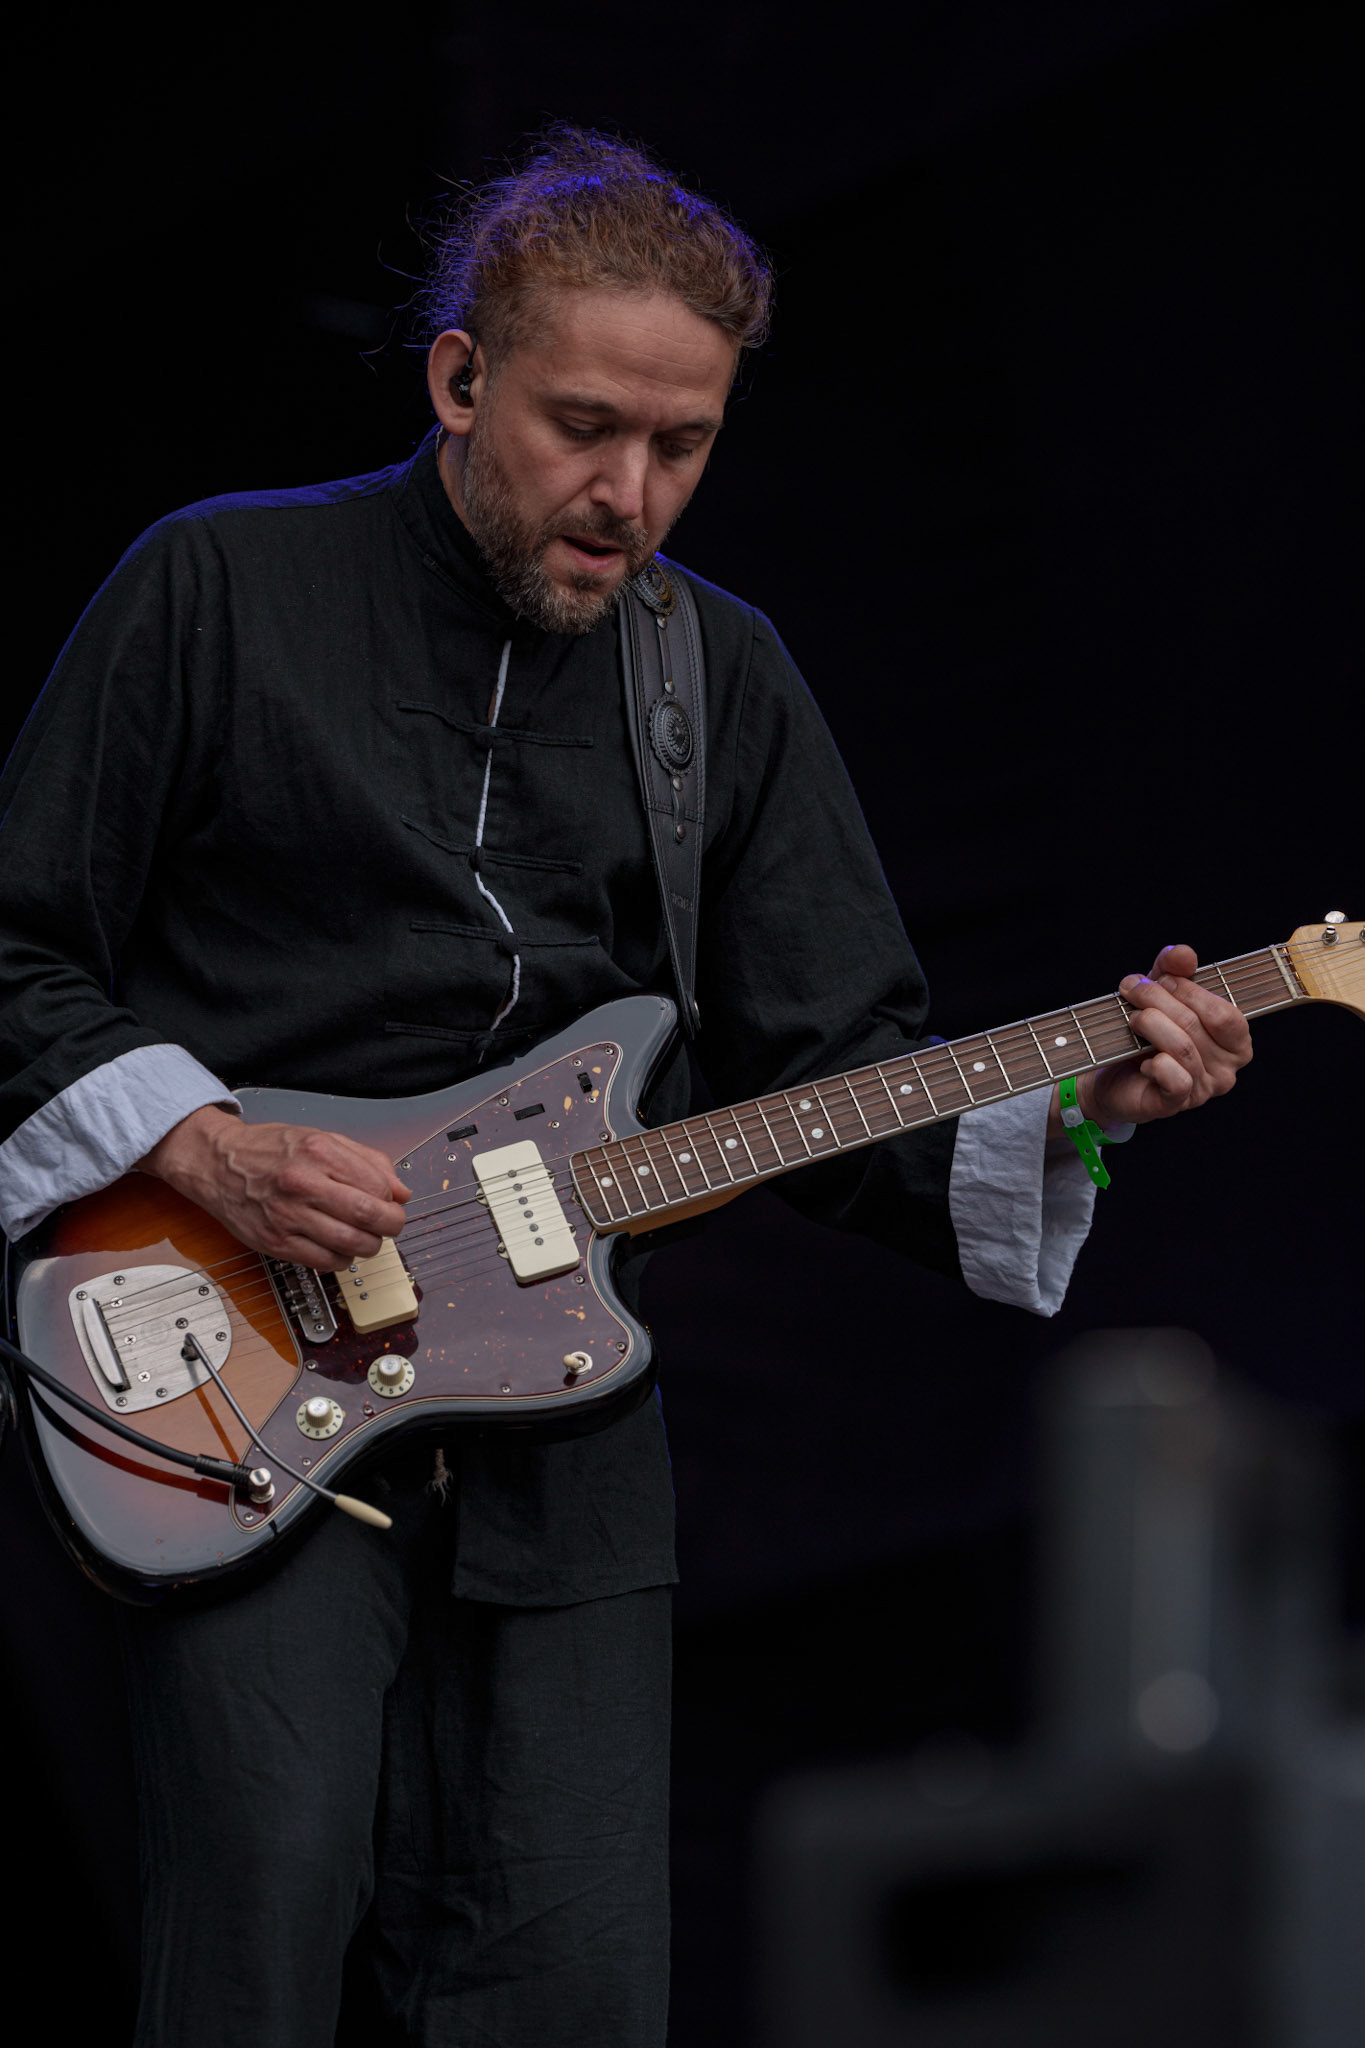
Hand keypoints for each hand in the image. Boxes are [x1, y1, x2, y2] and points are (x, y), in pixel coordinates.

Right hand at [138, 1106, 410, 1268]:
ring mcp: (288, 1216)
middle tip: (390, 1224)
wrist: (217, 1164)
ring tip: (365, 1236)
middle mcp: (303, 1184)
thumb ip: (368, 1162)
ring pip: (351, 1244)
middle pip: (368, 1216)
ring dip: (369, 1245)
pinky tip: (339, 1246)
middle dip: (391, 1225)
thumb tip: (401, 1192)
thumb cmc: (269, 1151)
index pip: (377, 1186)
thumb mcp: (322, 1139)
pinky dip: (343, 1259)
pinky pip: (326, 1262)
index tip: (391, 1201)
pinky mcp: (277, 1243)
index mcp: (318, 1153)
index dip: (392, 1199)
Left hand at [1047, 942, 1252, 1134]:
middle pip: (1196, 1024)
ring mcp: (1204, 1090)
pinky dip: (1153, 1061)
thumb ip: (1174, 970)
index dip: (1189, 991)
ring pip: (1181, 1047)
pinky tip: (1141, 1058)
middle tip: (1132, 989)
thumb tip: (1183, 954)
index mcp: (1235, 1042)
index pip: (1224, 1013)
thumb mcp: (1162, 993)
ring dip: (1149, 1023)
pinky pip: (1173, 1077)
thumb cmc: (1148, 1033)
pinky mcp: (1176, 1104)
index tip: (1159, 978)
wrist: (1115, 1075)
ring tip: (1131, 1018)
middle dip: (1158, 999)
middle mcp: (1227, 1070)